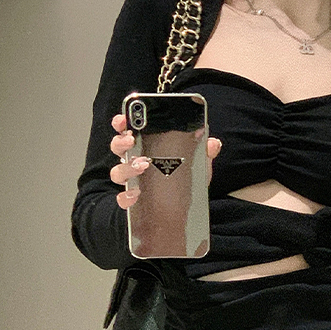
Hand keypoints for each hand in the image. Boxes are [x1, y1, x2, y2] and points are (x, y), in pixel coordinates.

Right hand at [108, 113, 222, 209]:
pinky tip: (136, 194)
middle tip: (132, 140)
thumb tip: (213, 143)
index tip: (124, 118)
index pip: (129, 130)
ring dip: (126, 167)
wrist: (186, 211)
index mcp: (147, 147)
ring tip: (142, 166)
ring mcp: (132, 182)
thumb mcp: (198, 166)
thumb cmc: (186, 181)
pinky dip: (126, 196)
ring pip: (117, 171)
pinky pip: (122, 198)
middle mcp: (135, 162)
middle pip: (118, 147)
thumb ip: (203, 153)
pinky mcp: (132, 201)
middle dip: (121, 141)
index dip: (123, 122)